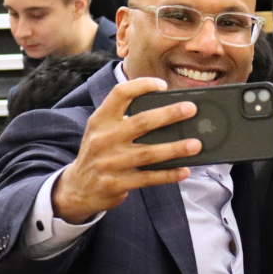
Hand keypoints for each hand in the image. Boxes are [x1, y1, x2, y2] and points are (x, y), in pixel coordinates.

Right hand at [52, 78, 202, 224]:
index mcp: (100, 120)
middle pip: (141, 122)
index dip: (141, 86)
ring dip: (174, 148)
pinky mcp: (116, 183)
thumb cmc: (99, 153)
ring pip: (148, 153)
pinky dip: (167, 174)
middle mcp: (103, 139)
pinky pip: (147, 178)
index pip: (120, 94)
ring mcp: (109, 162)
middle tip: (191, 109)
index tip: (162, 85)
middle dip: (168, 115)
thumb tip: (166, 113)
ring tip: (195, 144)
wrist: (77, 188)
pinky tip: (183, 170)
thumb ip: (124, 120)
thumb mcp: (101, 131)